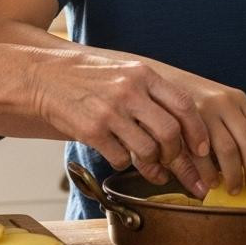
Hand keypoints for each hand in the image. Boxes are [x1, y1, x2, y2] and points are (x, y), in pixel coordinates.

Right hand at [26, 48, 210, 185]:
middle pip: (170, 132)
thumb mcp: (123, 71)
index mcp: (142, 74)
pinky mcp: (91, 130)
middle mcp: (129, 91)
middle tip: (184, 171)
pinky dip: (126, 164)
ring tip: (156, 173)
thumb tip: (182, 124)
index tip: (202, 149)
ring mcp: (110, 111)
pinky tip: (123, 160)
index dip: (198, 131)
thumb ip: (150, 91)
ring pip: (147, 150)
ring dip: (155, 168)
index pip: (184, 105)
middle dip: (180, 158)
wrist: (42, 75)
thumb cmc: (87, 76)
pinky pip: (119, 158)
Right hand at [152, 63, 245, 196]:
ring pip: (229, 152)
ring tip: (232, 190)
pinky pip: (202, 155)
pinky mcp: (185, 120)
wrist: (158, 79)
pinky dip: (208, 174)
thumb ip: (236, 126)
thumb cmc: (192, 97)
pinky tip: (210, 183)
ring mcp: (206, 110)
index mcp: (239, 99)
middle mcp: (226, 102)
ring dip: (233, 176)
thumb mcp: (219, 104)